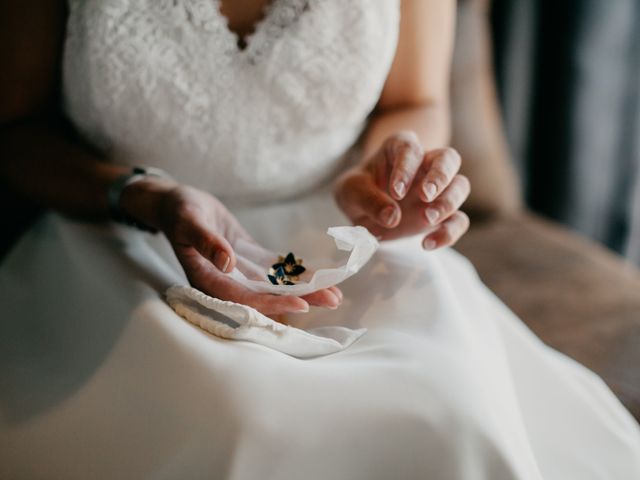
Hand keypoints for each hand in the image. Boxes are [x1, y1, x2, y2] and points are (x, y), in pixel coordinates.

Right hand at [121, 181, 342, 315]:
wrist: (177, 203)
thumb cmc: (179, 211)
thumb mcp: (189, 221)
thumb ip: (206, 242)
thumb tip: (226, 262)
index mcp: (208, 280)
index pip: (245, 298)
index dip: (273, 303)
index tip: (301, 303)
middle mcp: (227, 282)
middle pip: (267, 296)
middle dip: (300, 299)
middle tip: (332, 300)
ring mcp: (240, 272)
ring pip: (276, 285)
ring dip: (304, 289)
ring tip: (335, 293)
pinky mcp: (249, 259)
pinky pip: (276, 269)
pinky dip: (296, 272)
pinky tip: (318, 275)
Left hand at [334, 131, 469, 248]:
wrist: (363, 211)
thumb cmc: (359, 190)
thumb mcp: (351, 191)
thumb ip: (368, 200)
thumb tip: (392, 217)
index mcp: (400, 149)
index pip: (411, 149)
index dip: (406, 168)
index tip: (395, 191)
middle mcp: (425, 164)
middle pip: (448, 159)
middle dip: (440, 176)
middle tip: (425, 196)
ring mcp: (437, 189)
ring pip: (460, 186)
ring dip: (448, 202)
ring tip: (427, 219)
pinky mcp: (442, 215)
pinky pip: (458, 221)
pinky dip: (449, 232)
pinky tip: (427, 244)